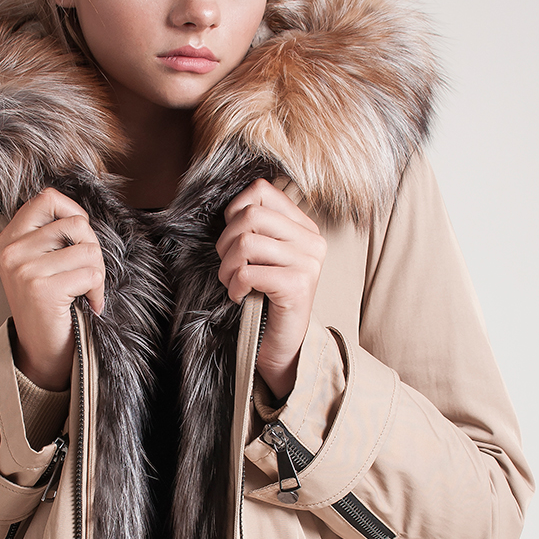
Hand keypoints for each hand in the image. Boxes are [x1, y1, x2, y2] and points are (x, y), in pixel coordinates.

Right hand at [0, 188, 104, 390]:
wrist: (41, 352)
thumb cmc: (48, 305)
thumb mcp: (39, 263)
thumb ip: (50, 235)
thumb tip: (80, 214)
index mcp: (8, 238)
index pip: (47, 198)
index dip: (74, 212)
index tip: (80, 239)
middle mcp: (11, 250)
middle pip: (75, 223)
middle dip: (93, 248)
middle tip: (88, 273)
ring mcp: (24, 269)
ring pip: (88, 249)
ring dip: (98, 272)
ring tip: (87, 291)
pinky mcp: (42, 289)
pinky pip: (91, 274)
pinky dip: (98, 291)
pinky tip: (89, 305)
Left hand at [215, 179, 325, 401]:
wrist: (283, 347)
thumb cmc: (265, 300)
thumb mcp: (262, 257)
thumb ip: (255, 229)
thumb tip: (229, 208)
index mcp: (304, 228)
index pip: (261, 191)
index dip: (234, 211)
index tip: (232, 240)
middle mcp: (312, 241)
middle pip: (250, 215)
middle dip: (225, 242)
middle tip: (228, 268)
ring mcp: (308, 263)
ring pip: (246, 242)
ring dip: (227, 267)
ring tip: (233, 284)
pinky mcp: (297, 286)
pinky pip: (248, 273)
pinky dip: (234, 286)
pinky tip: (239, 297)